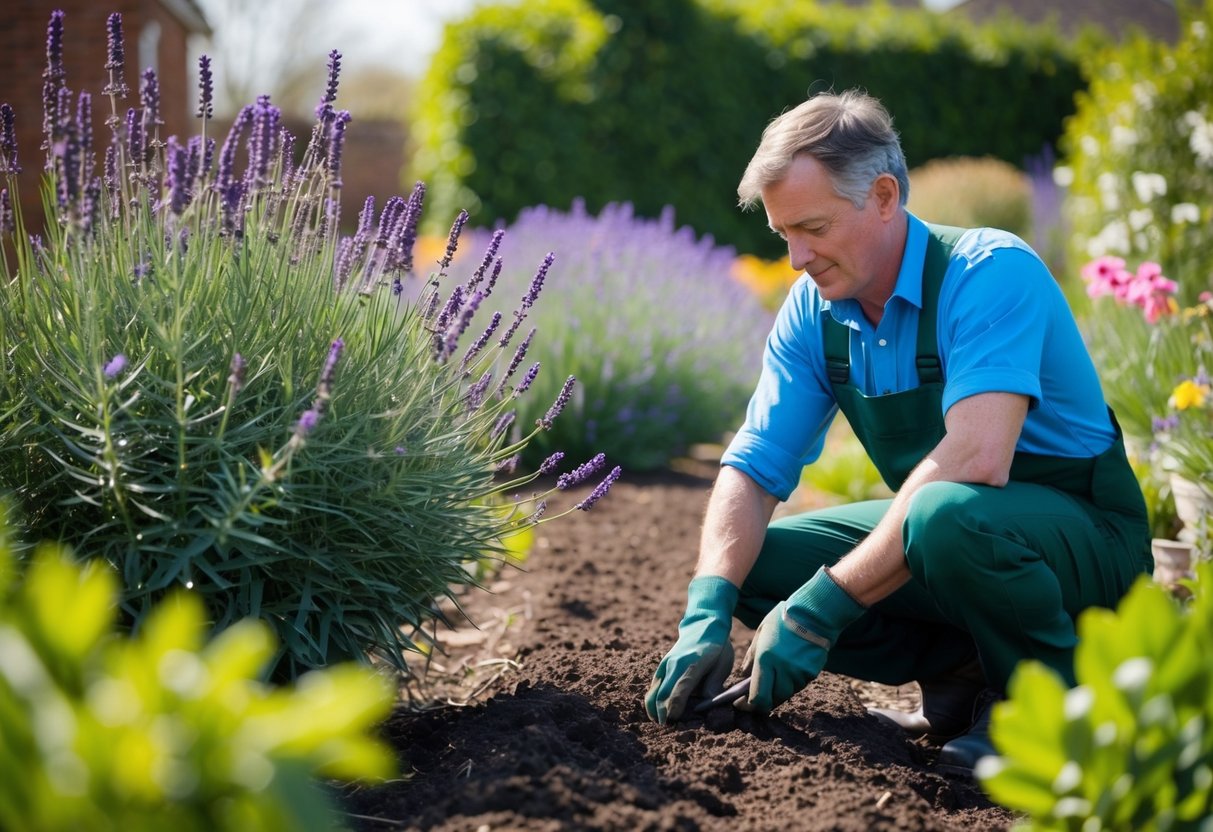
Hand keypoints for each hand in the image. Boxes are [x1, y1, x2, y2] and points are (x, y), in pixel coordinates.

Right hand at [645, 575, 738, 722]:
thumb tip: (704, 702)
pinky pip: (654, 686)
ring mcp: (665, 665)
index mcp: (692, 663)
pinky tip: (659, 712)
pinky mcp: (662, 666)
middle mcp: (674, 664)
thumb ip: (713, 683)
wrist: (703, 625)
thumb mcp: (723, 664)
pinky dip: (653, 700)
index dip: (675, 707)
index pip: (680, 689)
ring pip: (653, 691)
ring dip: (653, 709)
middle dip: (661, 713)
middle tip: (666, 729)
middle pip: (661, 693)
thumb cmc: (717, 647)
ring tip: (661, 723)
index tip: (673, 720)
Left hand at [737, 566, 864, 713]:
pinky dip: (790, 683)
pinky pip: (798, 685)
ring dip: (777, 691)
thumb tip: (743, 675)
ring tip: (774, 677)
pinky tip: (788, 670)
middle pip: (772, 700)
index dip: (748, 705)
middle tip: (756, 694)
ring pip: (785, 694)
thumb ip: (751, 656)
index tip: (741, 704)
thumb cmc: (783, 620)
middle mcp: (782, 670)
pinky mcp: (811, 673)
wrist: (814, 614)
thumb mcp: (761, 633)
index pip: (757, 696)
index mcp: (765, 659)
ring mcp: (798, 673)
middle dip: (763, 701)